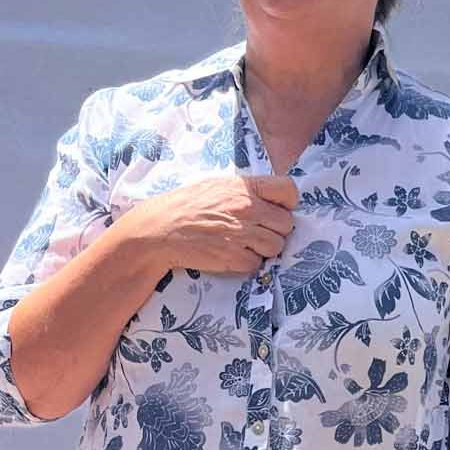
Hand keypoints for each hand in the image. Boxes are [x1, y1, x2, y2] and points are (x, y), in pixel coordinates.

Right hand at [123, 174, 298, 279]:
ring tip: (244, 245)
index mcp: (245, 187)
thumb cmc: (186, 206)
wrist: (161, 231)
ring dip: (264, 249)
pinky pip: (256, 263)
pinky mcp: (234, 257)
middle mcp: (248, 209)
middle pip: (286, 224)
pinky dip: (247, 263)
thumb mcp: (217, 186)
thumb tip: (267, 199)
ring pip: (276, 246)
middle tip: (258, 232)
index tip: (278, 209)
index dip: (287, 202)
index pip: (288, 189)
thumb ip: (245, 191)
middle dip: (275, 230)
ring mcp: (242, 234)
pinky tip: (232, 255)